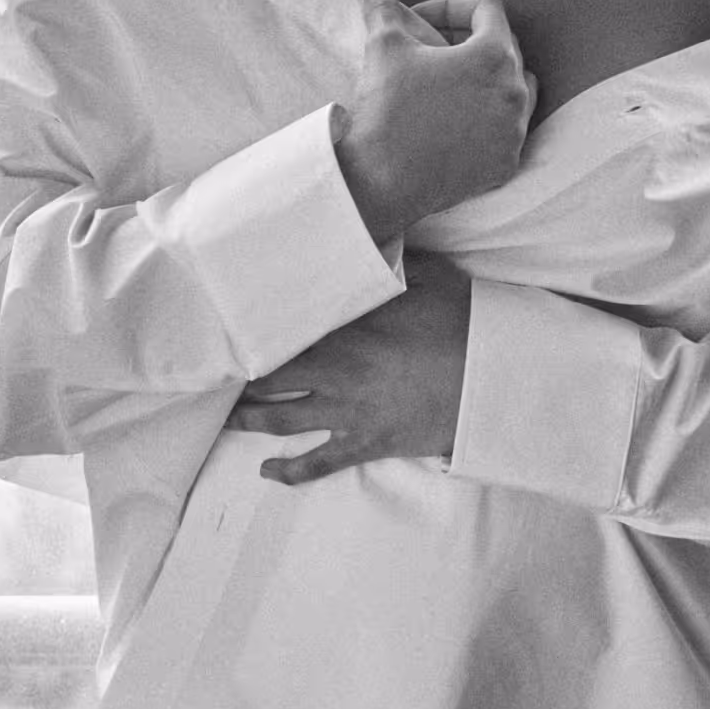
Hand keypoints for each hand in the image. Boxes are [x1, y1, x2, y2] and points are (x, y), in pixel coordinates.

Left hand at [223, 251, 471, 485]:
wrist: (492, 380)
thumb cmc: (463, 325)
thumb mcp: (429, 279)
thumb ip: (394, 263)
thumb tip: (377, 236)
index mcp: (346, 329)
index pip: (286, 331)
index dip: (256, 333)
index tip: (231, 331)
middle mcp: (336, 371)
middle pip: (272, 378)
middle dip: (241, 381)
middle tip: (217, 379)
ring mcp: (348, 411)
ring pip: (282, 420)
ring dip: (249, 422)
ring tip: (227, 420)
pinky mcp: (366, 442)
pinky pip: (319, 462)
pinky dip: (290, 471)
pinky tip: (268, 472)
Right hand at [334, 0, 537, 244]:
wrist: (382, 179)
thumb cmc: (386, 107)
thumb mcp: (384, 46)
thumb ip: (381, 7)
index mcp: (495, 55)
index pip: (487, 10)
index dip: (452, 6)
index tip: (420, 17)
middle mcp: (516, 92)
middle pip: (505, 48)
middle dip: (469, 39)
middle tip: (434, 45)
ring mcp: (515, 131)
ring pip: (519, 90)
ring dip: (492, 78)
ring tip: (457, 80)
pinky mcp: (507, 163)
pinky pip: (510, 130)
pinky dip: (491, 119)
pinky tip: (460, 119)